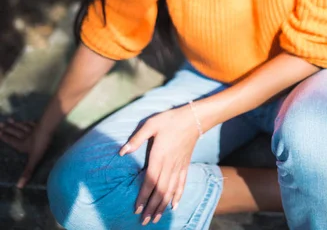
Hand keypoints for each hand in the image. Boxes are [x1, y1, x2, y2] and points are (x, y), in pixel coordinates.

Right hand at [0, 118, 52, 187]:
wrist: (48, 129)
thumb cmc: (40, 145)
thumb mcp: (34, 160)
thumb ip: (27, 172)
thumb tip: (19, 186)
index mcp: (22, 145)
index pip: (11, 141)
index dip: (5, 137)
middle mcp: (25, 136)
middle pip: (14, 132)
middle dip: (7, 128)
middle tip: (0, 124)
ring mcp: (32, 129)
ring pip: (21, 126)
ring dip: (15, 124)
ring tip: (9, 120)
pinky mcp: (39, 124)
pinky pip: (31, 123)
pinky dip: (27, 122)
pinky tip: (26, 120)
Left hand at [119, 105, 200, 224]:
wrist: (193, 119)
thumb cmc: (170, 120)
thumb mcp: (150, 124)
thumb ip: (136, 139)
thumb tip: (121, 152)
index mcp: (159, 156)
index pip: (150, 182)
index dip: (143, 197)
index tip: (137, 209)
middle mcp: (169, 165)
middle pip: (160, 191)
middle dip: (152, 207)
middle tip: (144, 221)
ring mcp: (179, 167)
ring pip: (170, 191)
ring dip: (163, 206)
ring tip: (156, 218)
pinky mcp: (185, 165)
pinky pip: (182, 184)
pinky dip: (178, 196)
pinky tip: (174, 206)